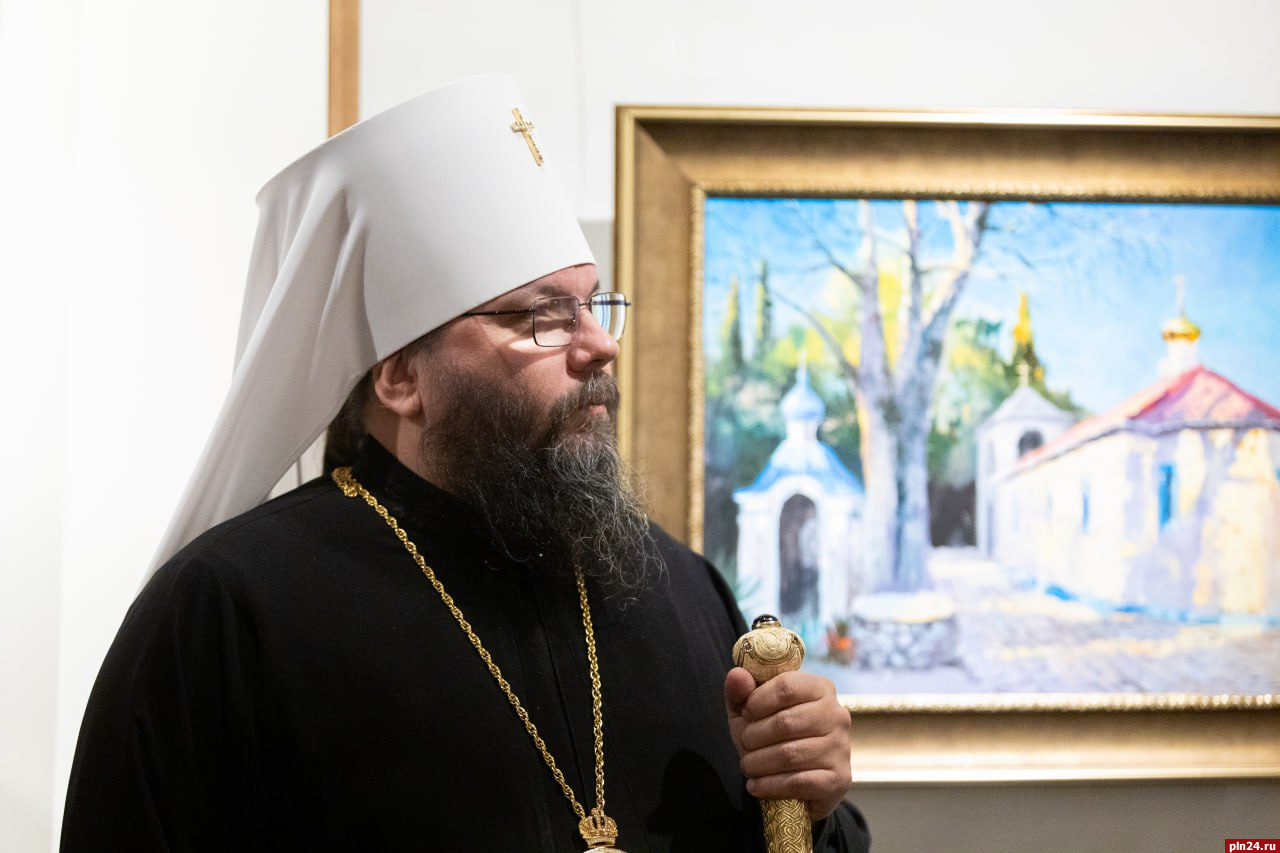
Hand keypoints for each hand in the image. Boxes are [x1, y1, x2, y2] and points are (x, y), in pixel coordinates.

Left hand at [724, 667, 850, 821]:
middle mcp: (837, 715)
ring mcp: (841, 748)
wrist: (797, 783)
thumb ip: (741, 691)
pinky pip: (798, 782)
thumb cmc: (771, 736)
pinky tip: (755, 785)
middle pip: (786, 722)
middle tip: (745, 744)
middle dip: (754, 736)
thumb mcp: (752, 711)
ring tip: (748, 765)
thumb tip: (737, 675)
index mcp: (820, 688)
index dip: (758, 701)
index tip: (746, 713)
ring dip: (758, 763)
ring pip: (789, 754)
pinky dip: (768, 785)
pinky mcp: (839, 779)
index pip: (787, 686)